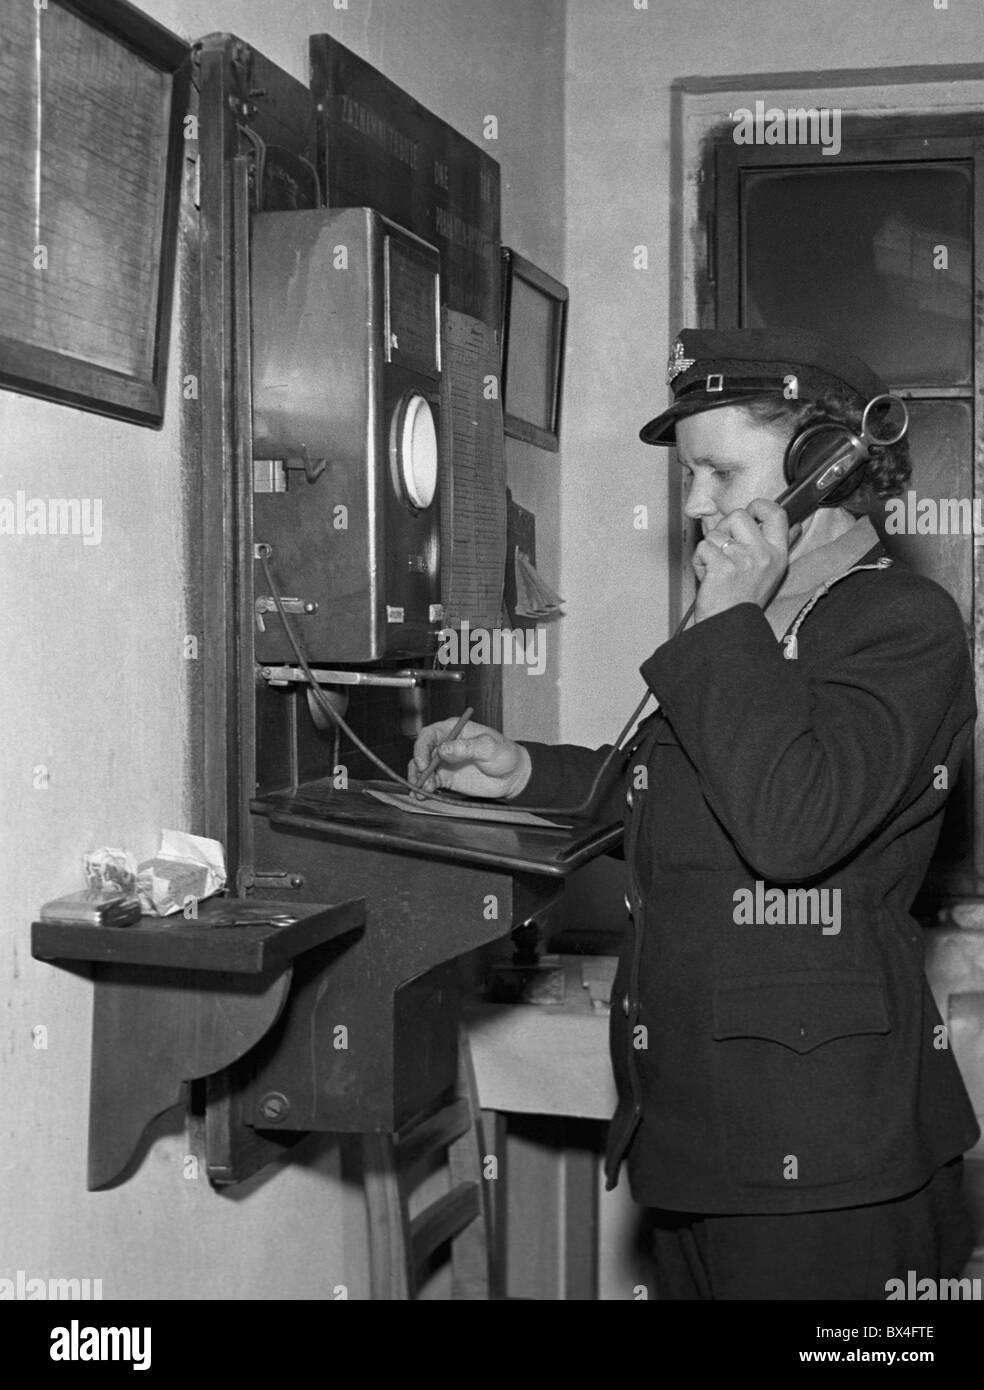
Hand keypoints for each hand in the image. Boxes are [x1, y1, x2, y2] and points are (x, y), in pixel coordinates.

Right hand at [408, 717, 531, 799]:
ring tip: (423, 791)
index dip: (422, 748)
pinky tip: (424, 795)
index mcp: (454, 730)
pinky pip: (429, 782)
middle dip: (417, 767)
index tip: (424, 763)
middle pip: (421, 752)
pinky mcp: (446, 778)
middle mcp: (445, 745)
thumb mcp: (489, 747)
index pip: (429, 735)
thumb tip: (443, 750)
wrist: (513, 776)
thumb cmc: (504, 754)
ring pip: (422, 769)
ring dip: (418, 779)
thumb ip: (467, 747)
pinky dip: (424, 789)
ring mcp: (444, 762)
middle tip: (421, 780)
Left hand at [692, 499, 791, 622]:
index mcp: (778, 553)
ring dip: (710, 549)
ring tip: (716, 568)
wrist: (731, 626)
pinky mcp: (722, 568)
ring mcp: (743, 561)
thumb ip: (780, 545)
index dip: (758, 506)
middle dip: (724, 528)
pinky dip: (700, 561)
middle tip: (725, 549)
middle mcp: (763, 555)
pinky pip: (703, 548)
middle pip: (738, 515)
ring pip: (716, 533)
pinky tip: (708, 576)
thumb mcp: (772, 572)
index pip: (776, 513)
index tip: (749, 514)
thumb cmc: (745, 600)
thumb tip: (796, 525)